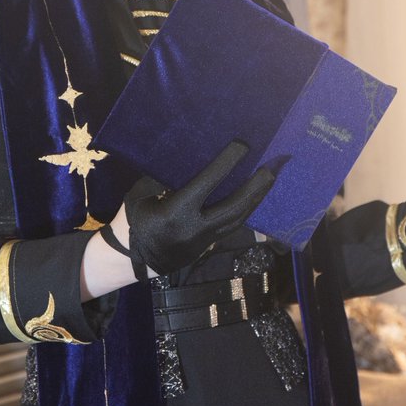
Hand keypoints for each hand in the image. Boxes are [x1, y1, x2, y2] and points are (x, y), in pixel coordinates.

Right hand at [125, 141, 274, 277]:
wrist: (136, 259)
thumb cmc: (135, 220)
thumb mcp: (141, 195)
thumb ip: (162, 178)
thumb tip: (186, 156)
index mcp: (175, 213)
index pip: (207, 183)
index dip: (226, 163)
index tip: (242, 146)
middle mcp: (195, 228)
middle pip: (233, 207)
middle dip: (254, 187)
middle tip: (270, 168)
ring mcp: (204, 241)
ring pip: (238, 219)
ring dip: (255, 199)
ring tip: (269, 180)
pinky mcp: (209, 246)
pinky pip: (233, 226)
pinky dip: (245, 210)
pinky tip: (254, 197)